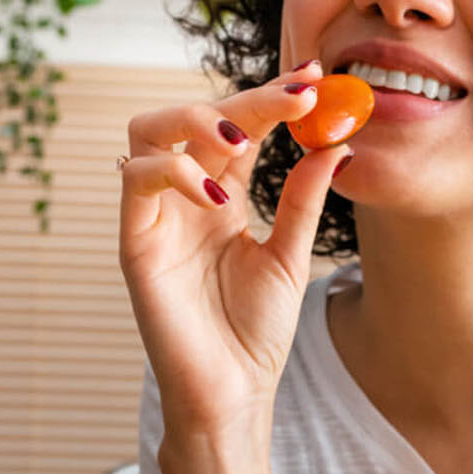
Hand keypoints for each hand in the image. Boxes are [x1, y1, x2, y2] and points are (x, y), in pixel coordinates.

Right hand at [119, 61, 351, 443]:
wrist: (233, 394)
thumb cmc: (255, 335)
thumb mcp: (290, 256)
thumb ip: (303, 200)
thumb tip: (337, 143)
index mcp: (221, 199)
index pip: (240, 130)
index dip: (271, 100)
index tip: (313, 80)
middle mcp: (184, 200)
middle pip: (196, 119)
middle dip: (244, 100)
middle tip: (294, 96)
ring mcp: (156, 218)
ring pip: (150, 131)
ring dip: (196, 120)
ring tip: (243, 138)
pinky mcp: (135, 243)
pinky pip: (137, 180)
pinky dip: (175, 173)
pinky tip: (218, 196)